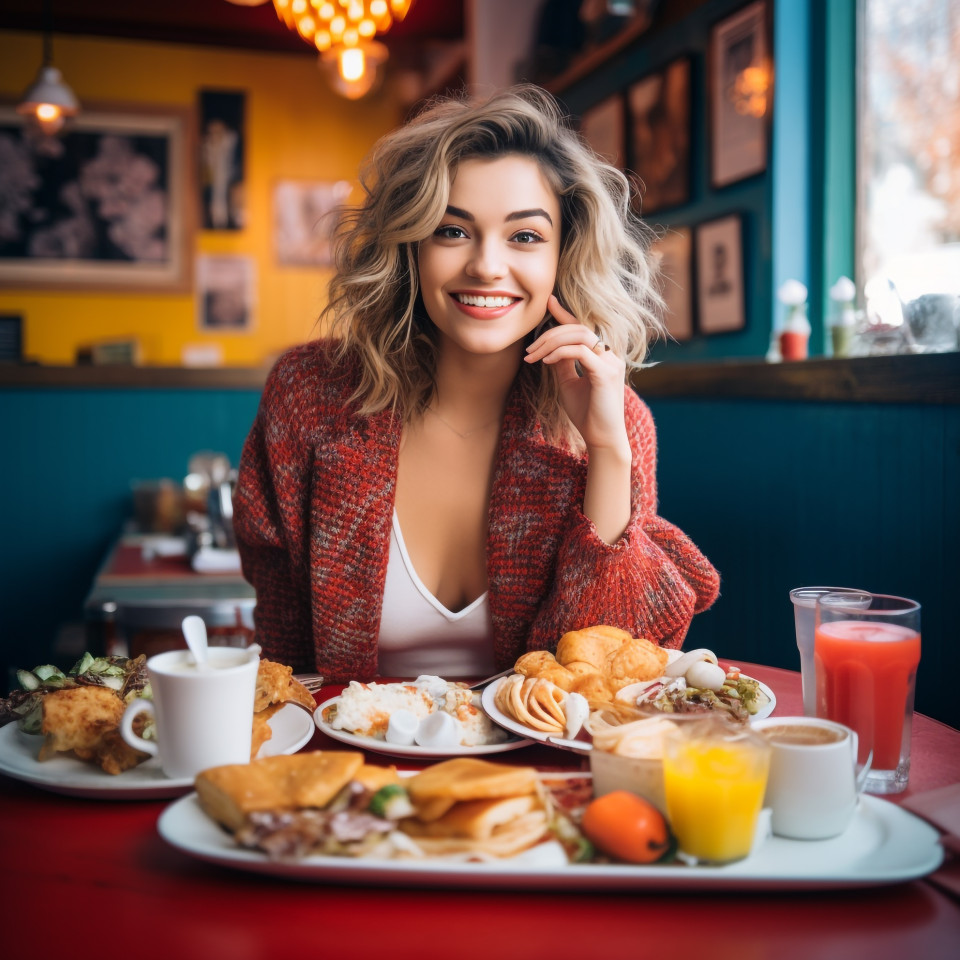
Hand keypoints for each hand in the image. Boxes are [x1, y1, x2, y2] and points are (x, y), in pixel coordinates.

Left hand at [524, 295, 629, 453]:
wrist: (601, 439)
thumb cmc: (586, 414)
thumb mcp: (568, 383)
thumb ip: (562, 363)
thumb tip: (549, 348)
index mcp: (603, 356)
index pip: (584, 328)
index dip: (566, 314)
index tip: (549, 302)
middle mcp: (611, 356)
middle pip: (578, 328)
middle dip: (550, 334)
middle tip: (529, 350)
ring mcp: (611, 363)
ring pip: (579, 335)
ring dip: (551, 342)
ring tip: (533, 356)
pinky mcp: (605, 374)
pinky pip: (579, 352)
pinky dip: (559, 353)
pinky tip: (545, 362)